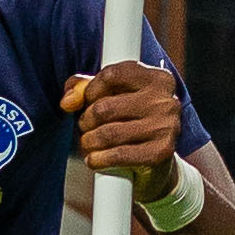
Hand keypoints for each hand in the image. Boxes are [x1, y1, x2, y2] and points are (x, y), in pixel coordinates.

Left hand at [63, 61, 185, 192]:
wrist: (159, 159)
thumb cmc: (132, 120)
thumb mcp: (112, 95)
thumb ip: (84, 88)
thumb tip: (68, 101)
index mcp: (158, 79)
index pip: (112, 75)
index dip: (91, 90)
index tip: (87, 101)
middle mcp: (166, 101)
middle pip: (104, 107)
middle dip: (86, 120)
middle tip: (85, 127)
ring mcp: (166, 127)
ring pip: (108, 133)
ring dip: (88, 141)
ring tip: (88, 143)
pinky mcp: (160, 152)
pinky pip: (117, 155)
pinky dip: (98, 159)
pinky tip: (94, 159)